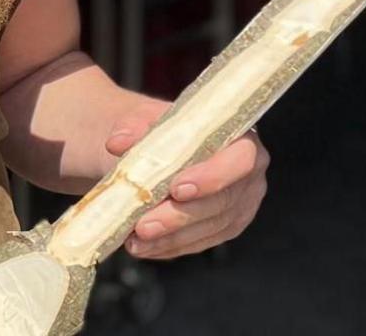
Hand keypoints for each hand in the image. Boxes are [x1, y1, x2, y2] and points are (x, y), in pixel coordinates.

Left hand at [106, 102, 268, 260]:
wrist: (156, 150)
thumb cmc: (160, 131)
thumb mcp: (145, 118)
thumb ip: (133, 126)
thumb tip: (117, 142)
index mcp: (241, 139)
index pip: (240, 160)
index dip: (212, 177)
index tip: (176, 189)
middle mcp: (249, 176)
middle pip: (222, 201)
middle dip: (180, 216)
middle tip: (144, 225)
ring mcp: (240, 206)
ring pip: (209, 228)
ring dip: (171, 237)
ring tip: (136, 240)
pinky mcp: (225, 229)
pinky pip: (200, 242)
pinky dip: (170, 246)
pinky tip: (145, 247)